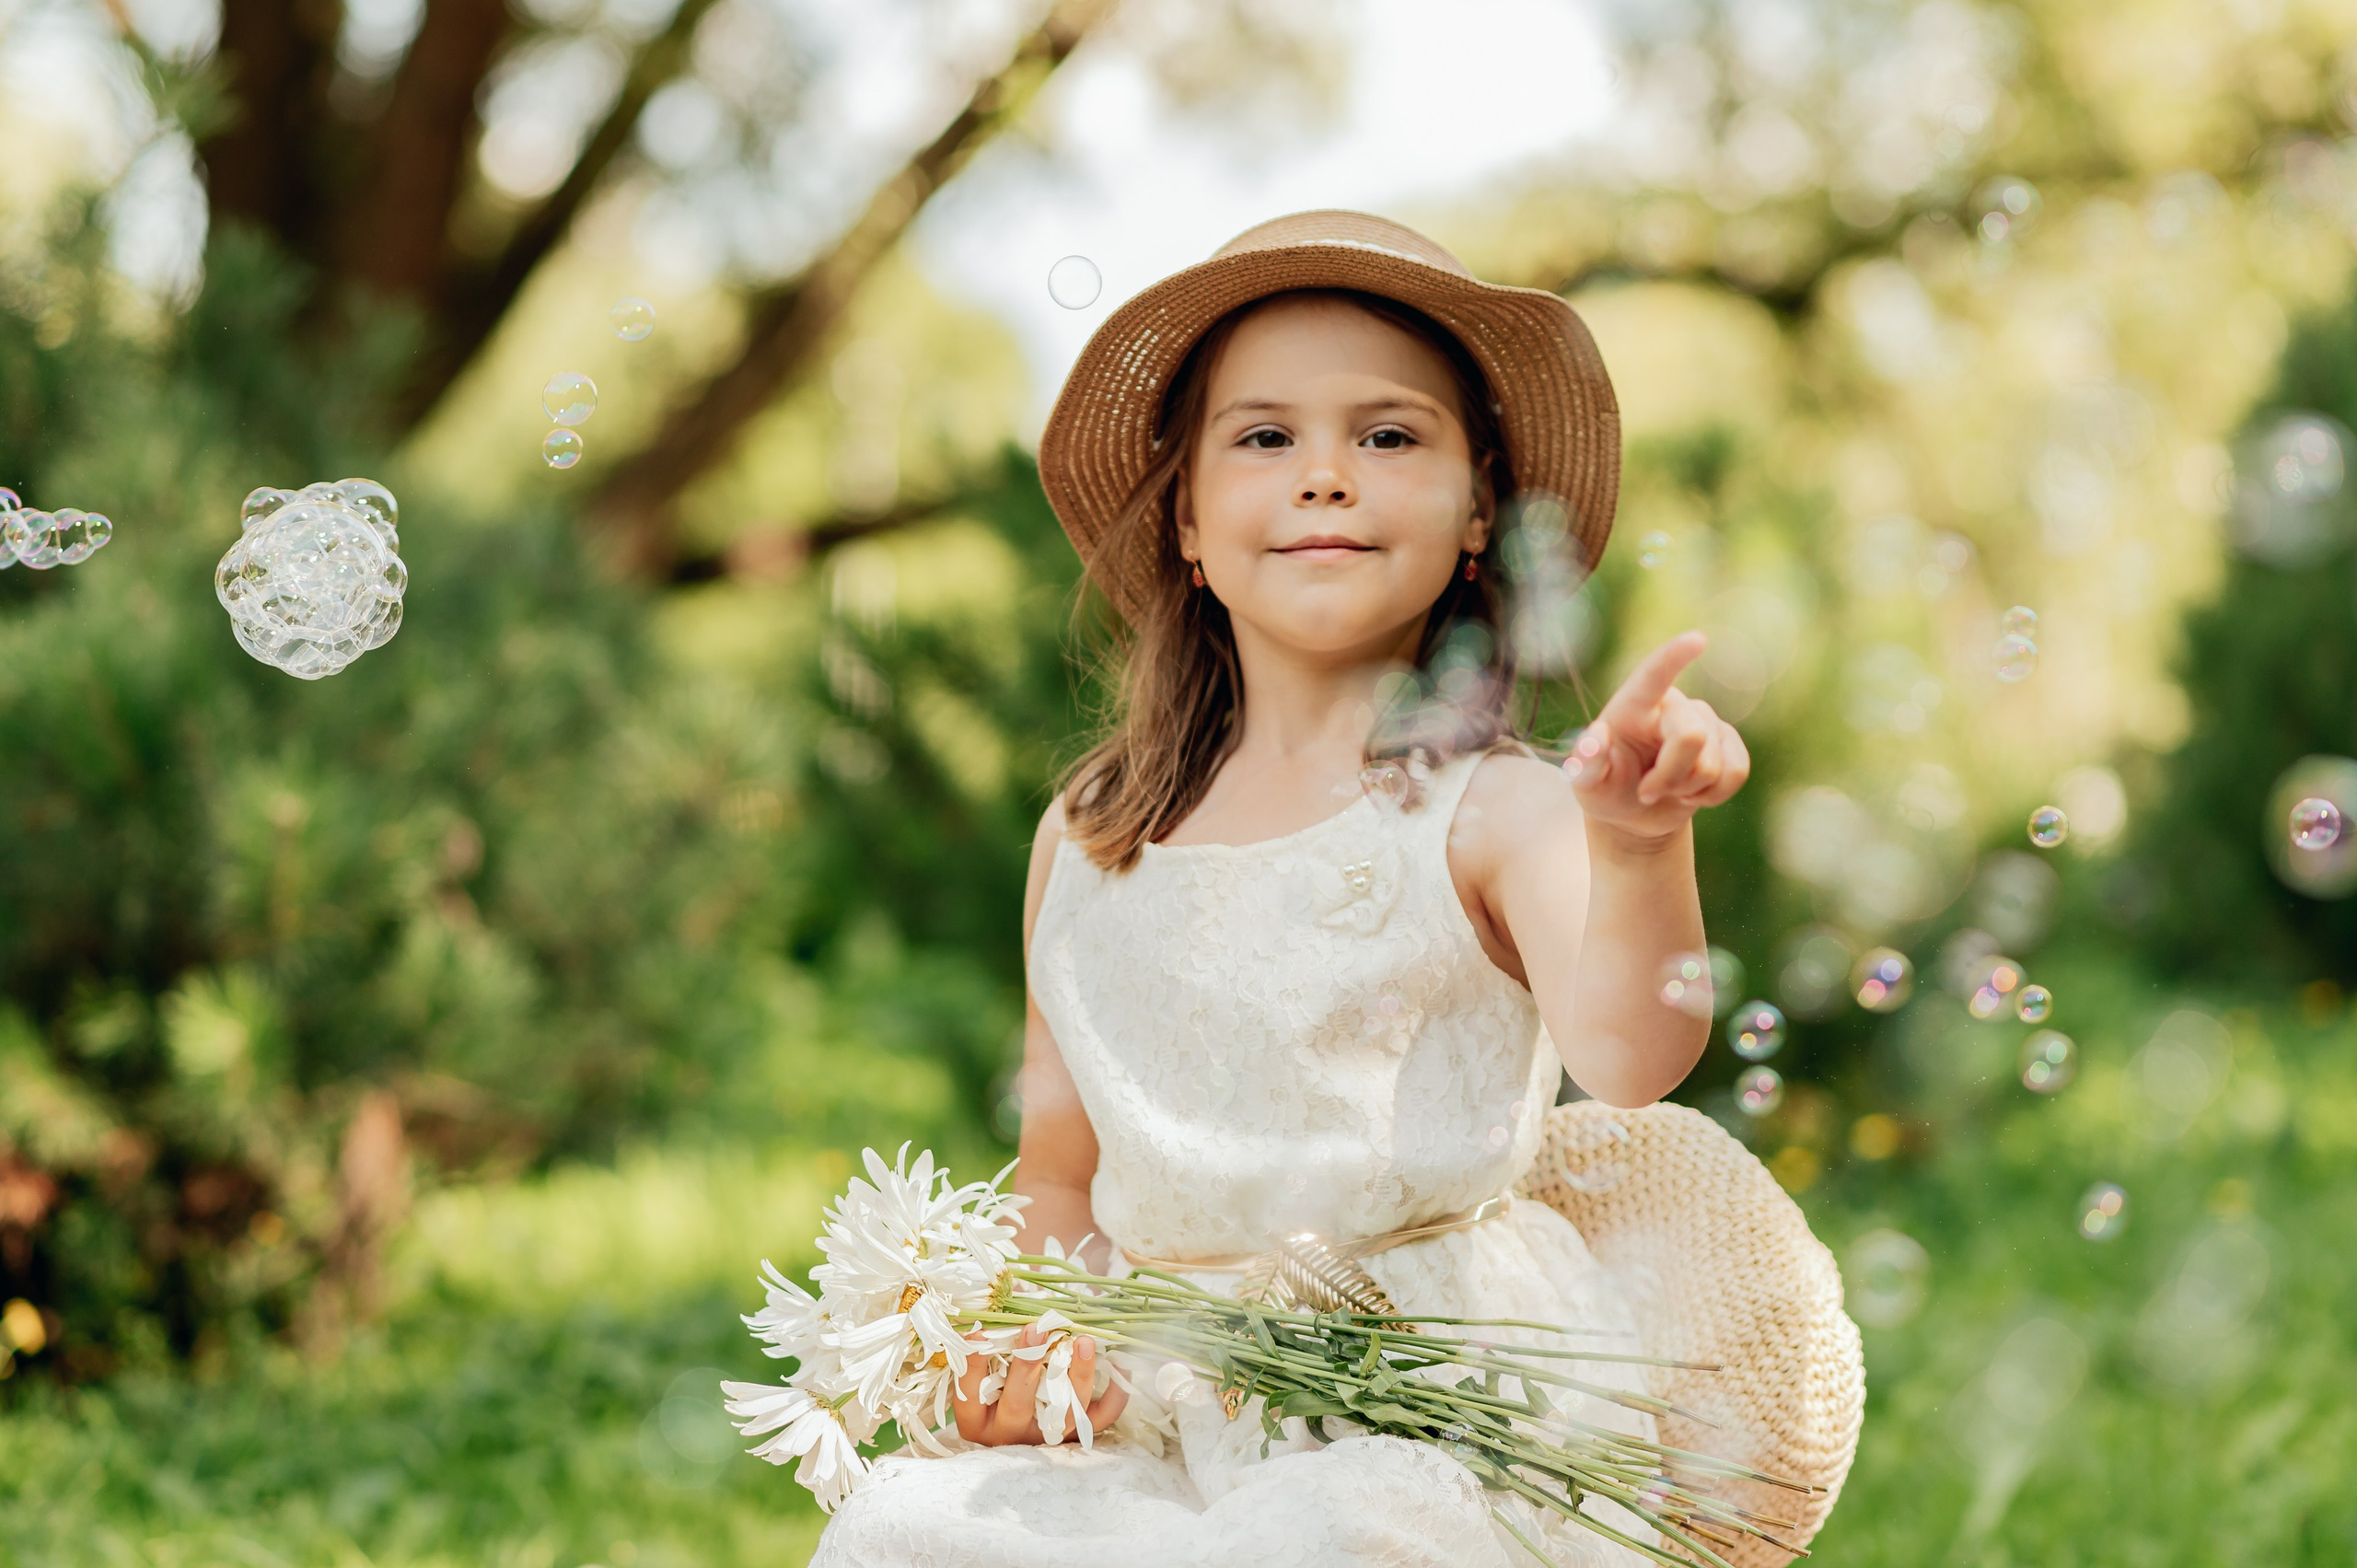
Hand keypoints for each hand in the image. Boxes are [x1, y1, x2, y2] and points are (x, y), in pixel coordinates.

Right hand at [950, 1323, 1127, 1445]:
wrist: (1021, 1425)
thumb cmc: (997, 1381)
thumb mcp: (988, 1365)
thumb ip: (994, 1339)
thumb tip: (1006, 1297)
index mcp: (977, 1418)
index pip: (969, 1394)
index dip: (974, 1365)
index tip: (980, 1332)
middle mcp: (1008, 1432)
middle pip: (1017, 1405)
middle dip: (1027, 1365)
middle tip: (1036, 1328)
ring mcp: (1043, 1438)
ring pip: (1063, 1416)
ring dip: (1077, 1376)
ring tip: (1083, 1341)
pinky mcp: (1074, 1438)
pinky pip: (1098, 1420)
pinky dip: (1114, 1394)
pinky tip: (1120, 1364)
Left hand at [1563, 631, 1749, 840]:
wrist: (1634, 812)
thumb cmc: (1606, 790)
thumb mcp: (1586, 783)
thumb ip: (1586, 764)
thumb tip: (1595, 739)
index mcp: (1634, 704)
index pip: (1654, 674)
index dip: (1675, 657)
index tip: (1697, 640)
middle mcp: (1673, 705)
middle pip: (1692, 737)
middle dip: (1672, 777)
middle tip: (1646, 793)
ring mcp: (1704, 722)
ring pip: (1715, 762)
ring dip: (1689, 789)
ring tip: (1668, 789)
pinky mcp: (1727, 743)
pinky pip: (1737, 771)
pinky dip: (1715, 793)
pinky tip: (1693, 793)